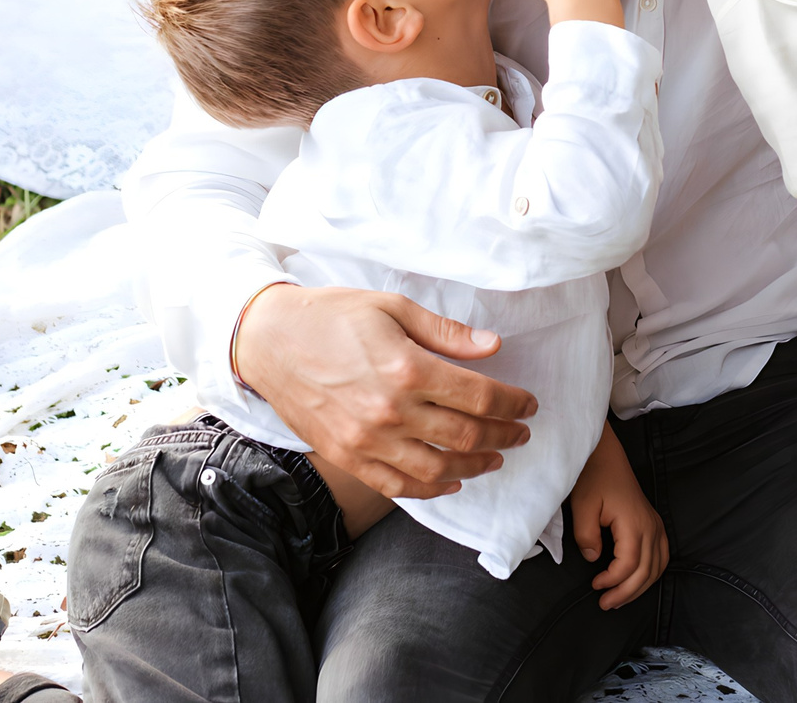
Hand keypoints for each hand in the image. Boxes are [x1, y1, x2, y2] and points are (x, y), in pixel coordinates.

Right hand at [232, 284, 536, 499]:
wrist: (269, 341)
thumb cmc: (331, 316)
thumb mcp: (392, 307)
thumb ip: (445, 332)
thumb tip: (492, 346)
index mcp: (408, 368)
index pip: (480, 397)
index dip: (512, 403)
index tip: (527, 404)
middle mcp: (391, 411)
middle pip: (466, 436)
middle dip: (504, 435)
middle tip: (520, 431)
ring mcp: (367, 440)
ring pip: (438, 469)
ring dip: (475, 466)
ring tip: (494, 457)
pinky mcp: (348, 457)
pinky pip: (398, 485)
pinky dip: (431, 489)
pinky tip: (450, 480)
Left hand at [569, 426, 668, 609]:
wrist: (606, 456)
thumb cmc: (594, 477)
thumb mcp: (583, 506)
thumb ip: (586, 536)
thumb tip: (594, 559)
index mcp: (634, 522)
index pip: (629, 564)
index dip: (613, 581)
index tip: (595, 585)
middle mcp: (650, 526)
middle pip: (646, 571)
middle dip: (626, 593)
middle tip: (605, 604)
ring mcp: (655, 525)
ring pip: (657, 567)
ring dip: (641, 587)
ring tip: (619, 599)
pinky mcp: (654, 523)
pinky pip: (662, 555)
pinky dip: (652, 573)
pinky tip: (638, 581)